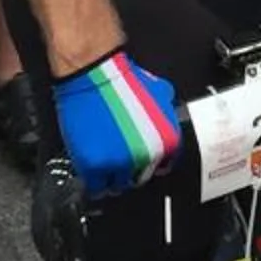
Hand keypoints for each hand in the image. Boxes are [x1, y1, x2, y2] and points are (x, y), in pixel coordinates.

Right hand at [50, 50, 181, 198]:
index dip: (150, 163)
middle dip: (130, 169)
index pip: (164, 166)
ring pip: (117, 185)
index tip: (140, 161)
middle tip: (119, 159)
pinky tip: (92, 170)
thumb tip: (168, 117)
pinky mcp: (94, 166)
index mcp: (167, 140)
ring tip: (104, 162)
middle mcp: (147, 155)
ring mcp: (120, 163)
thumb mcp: (159, 92)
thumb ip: (167, 112)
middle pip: (140, 178)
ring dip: (111, 176)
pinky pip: (95, 187)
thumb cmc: (123, 79)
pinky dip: (93, 181)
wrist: (94, 74)